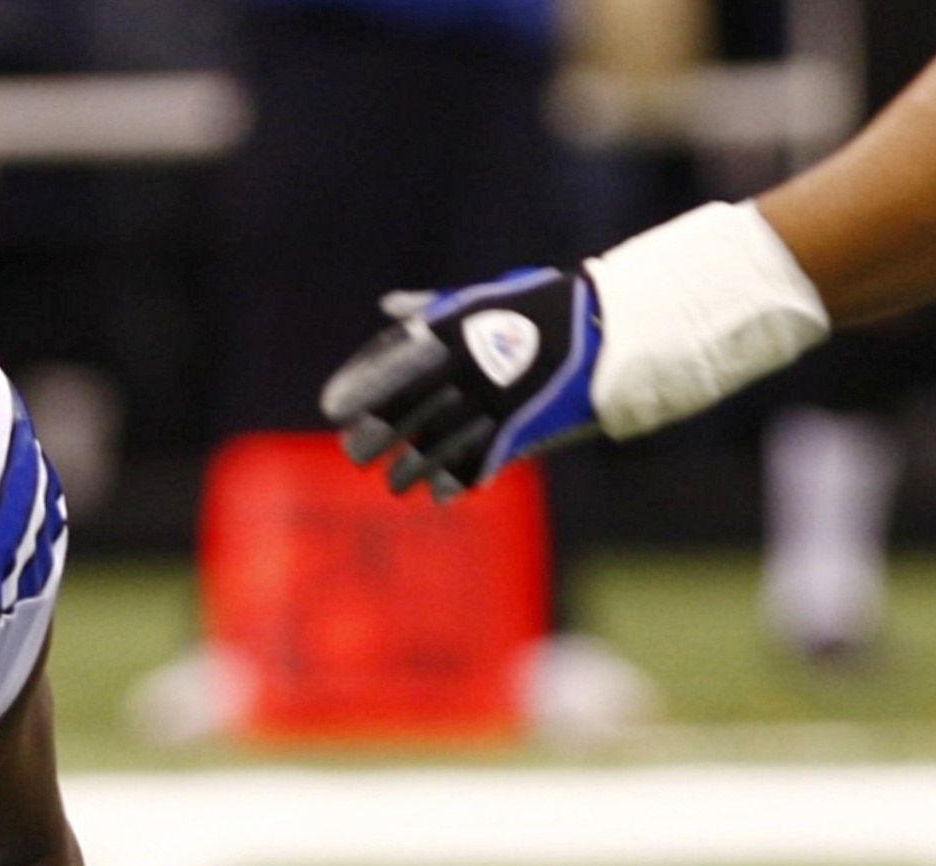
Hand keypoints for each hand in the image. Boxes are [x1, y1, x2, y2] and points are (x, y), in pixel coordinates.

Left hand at [319, 267, 600, 498]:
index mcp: (451, 331)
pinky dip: (449, 483)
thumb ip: (431, 309)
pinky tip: (437, 493)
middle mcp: (461, 367)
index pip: (385, 363)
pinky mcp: (514, 432)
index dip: (354, 387)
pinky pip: (469, 466)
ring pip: (428, 448)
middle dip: (369, 438)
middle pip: (396, 413)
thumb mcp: (482, 301)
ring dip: (405, 471)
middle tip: (354, 452)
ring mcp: (487, 402)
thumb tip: (388, 306)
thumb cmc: (538, 311)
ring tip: (394, 484)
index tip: (331, 408)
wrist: (604, 330)